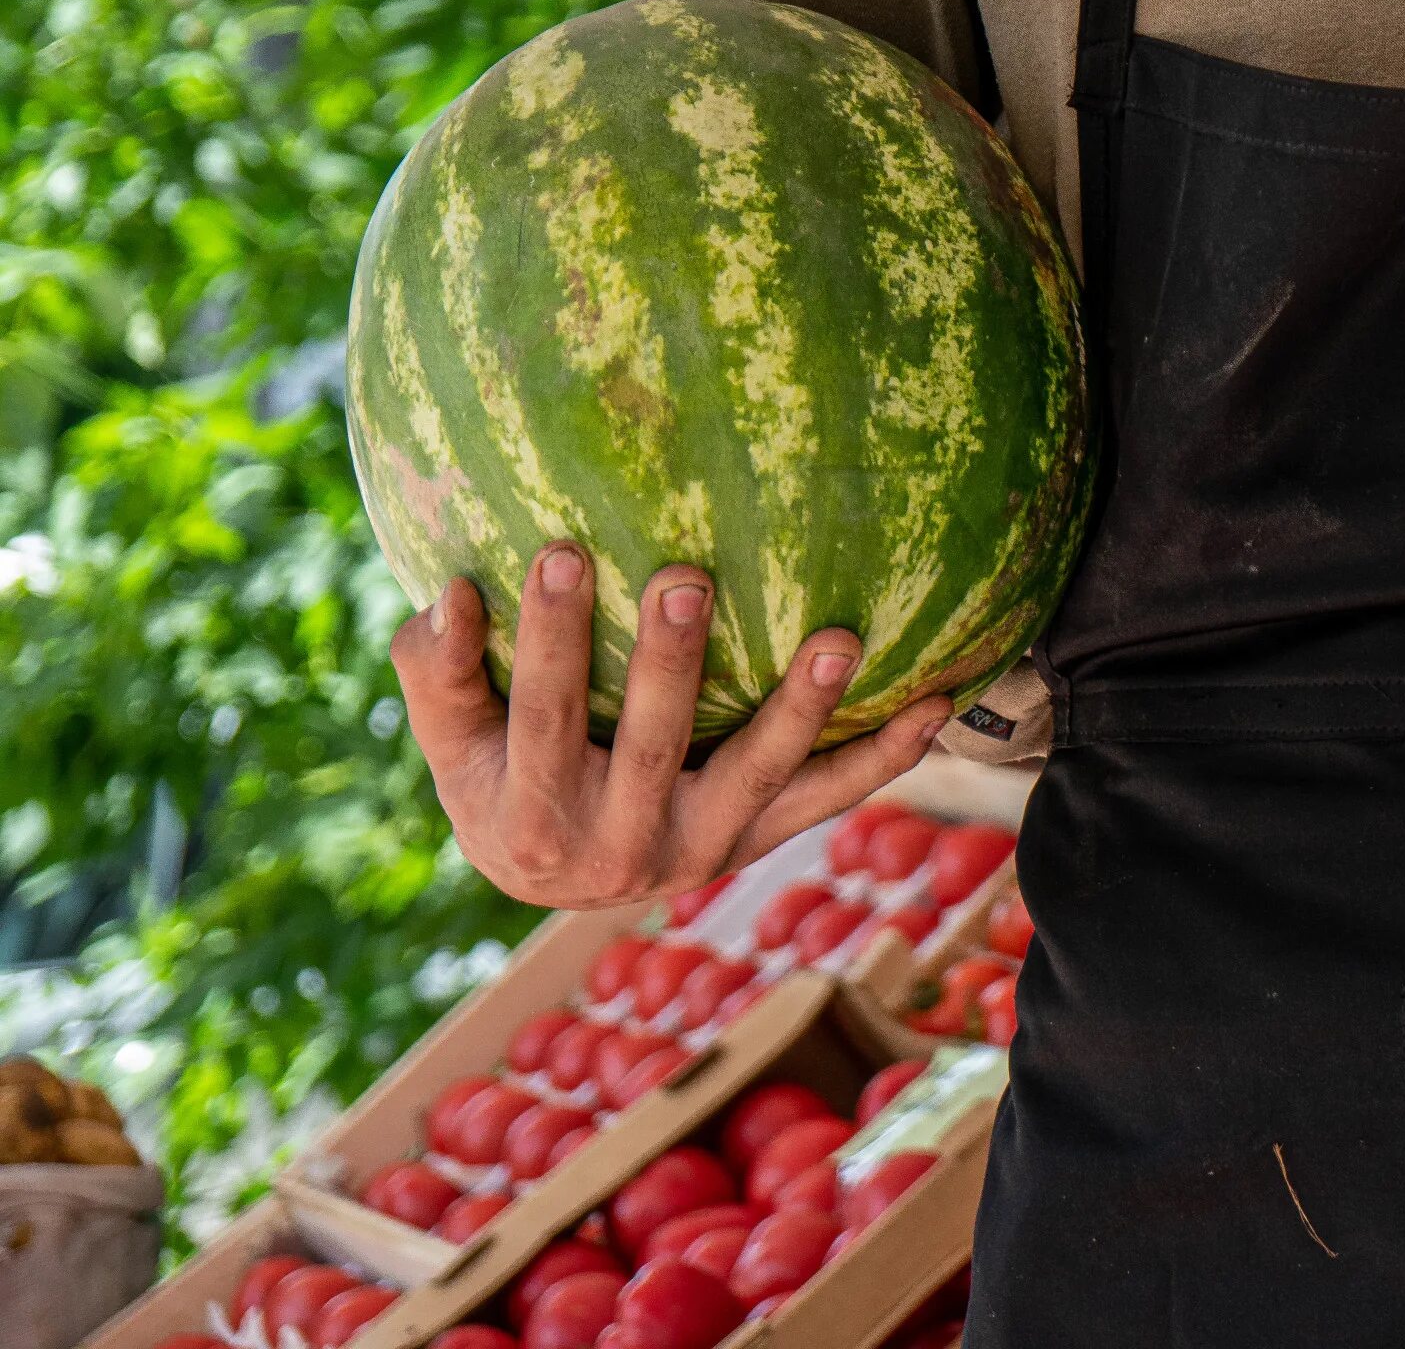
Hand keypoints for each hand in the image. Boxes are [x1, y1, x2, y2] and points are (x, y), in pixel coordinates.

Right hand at [391, 540, 953, 908]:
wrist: (559, 880)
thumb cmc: (497, 779)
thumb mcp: (452, 742)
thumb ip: (439, 673)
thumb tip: (450, 593)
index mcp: (531, 815)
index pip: (540, 714)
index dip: (550, 639)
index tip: (563, 553)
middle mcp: (621, 845)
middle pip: (651, 744)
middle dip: (669, 663)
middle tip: (688, 575)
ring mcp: (701, 847)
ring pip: (757, 776)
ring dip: (802, 711)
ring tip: (838, 640)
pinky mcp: (759, 839)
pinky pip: (829, 800)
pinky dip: (885, 755)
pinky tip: (935, 704)